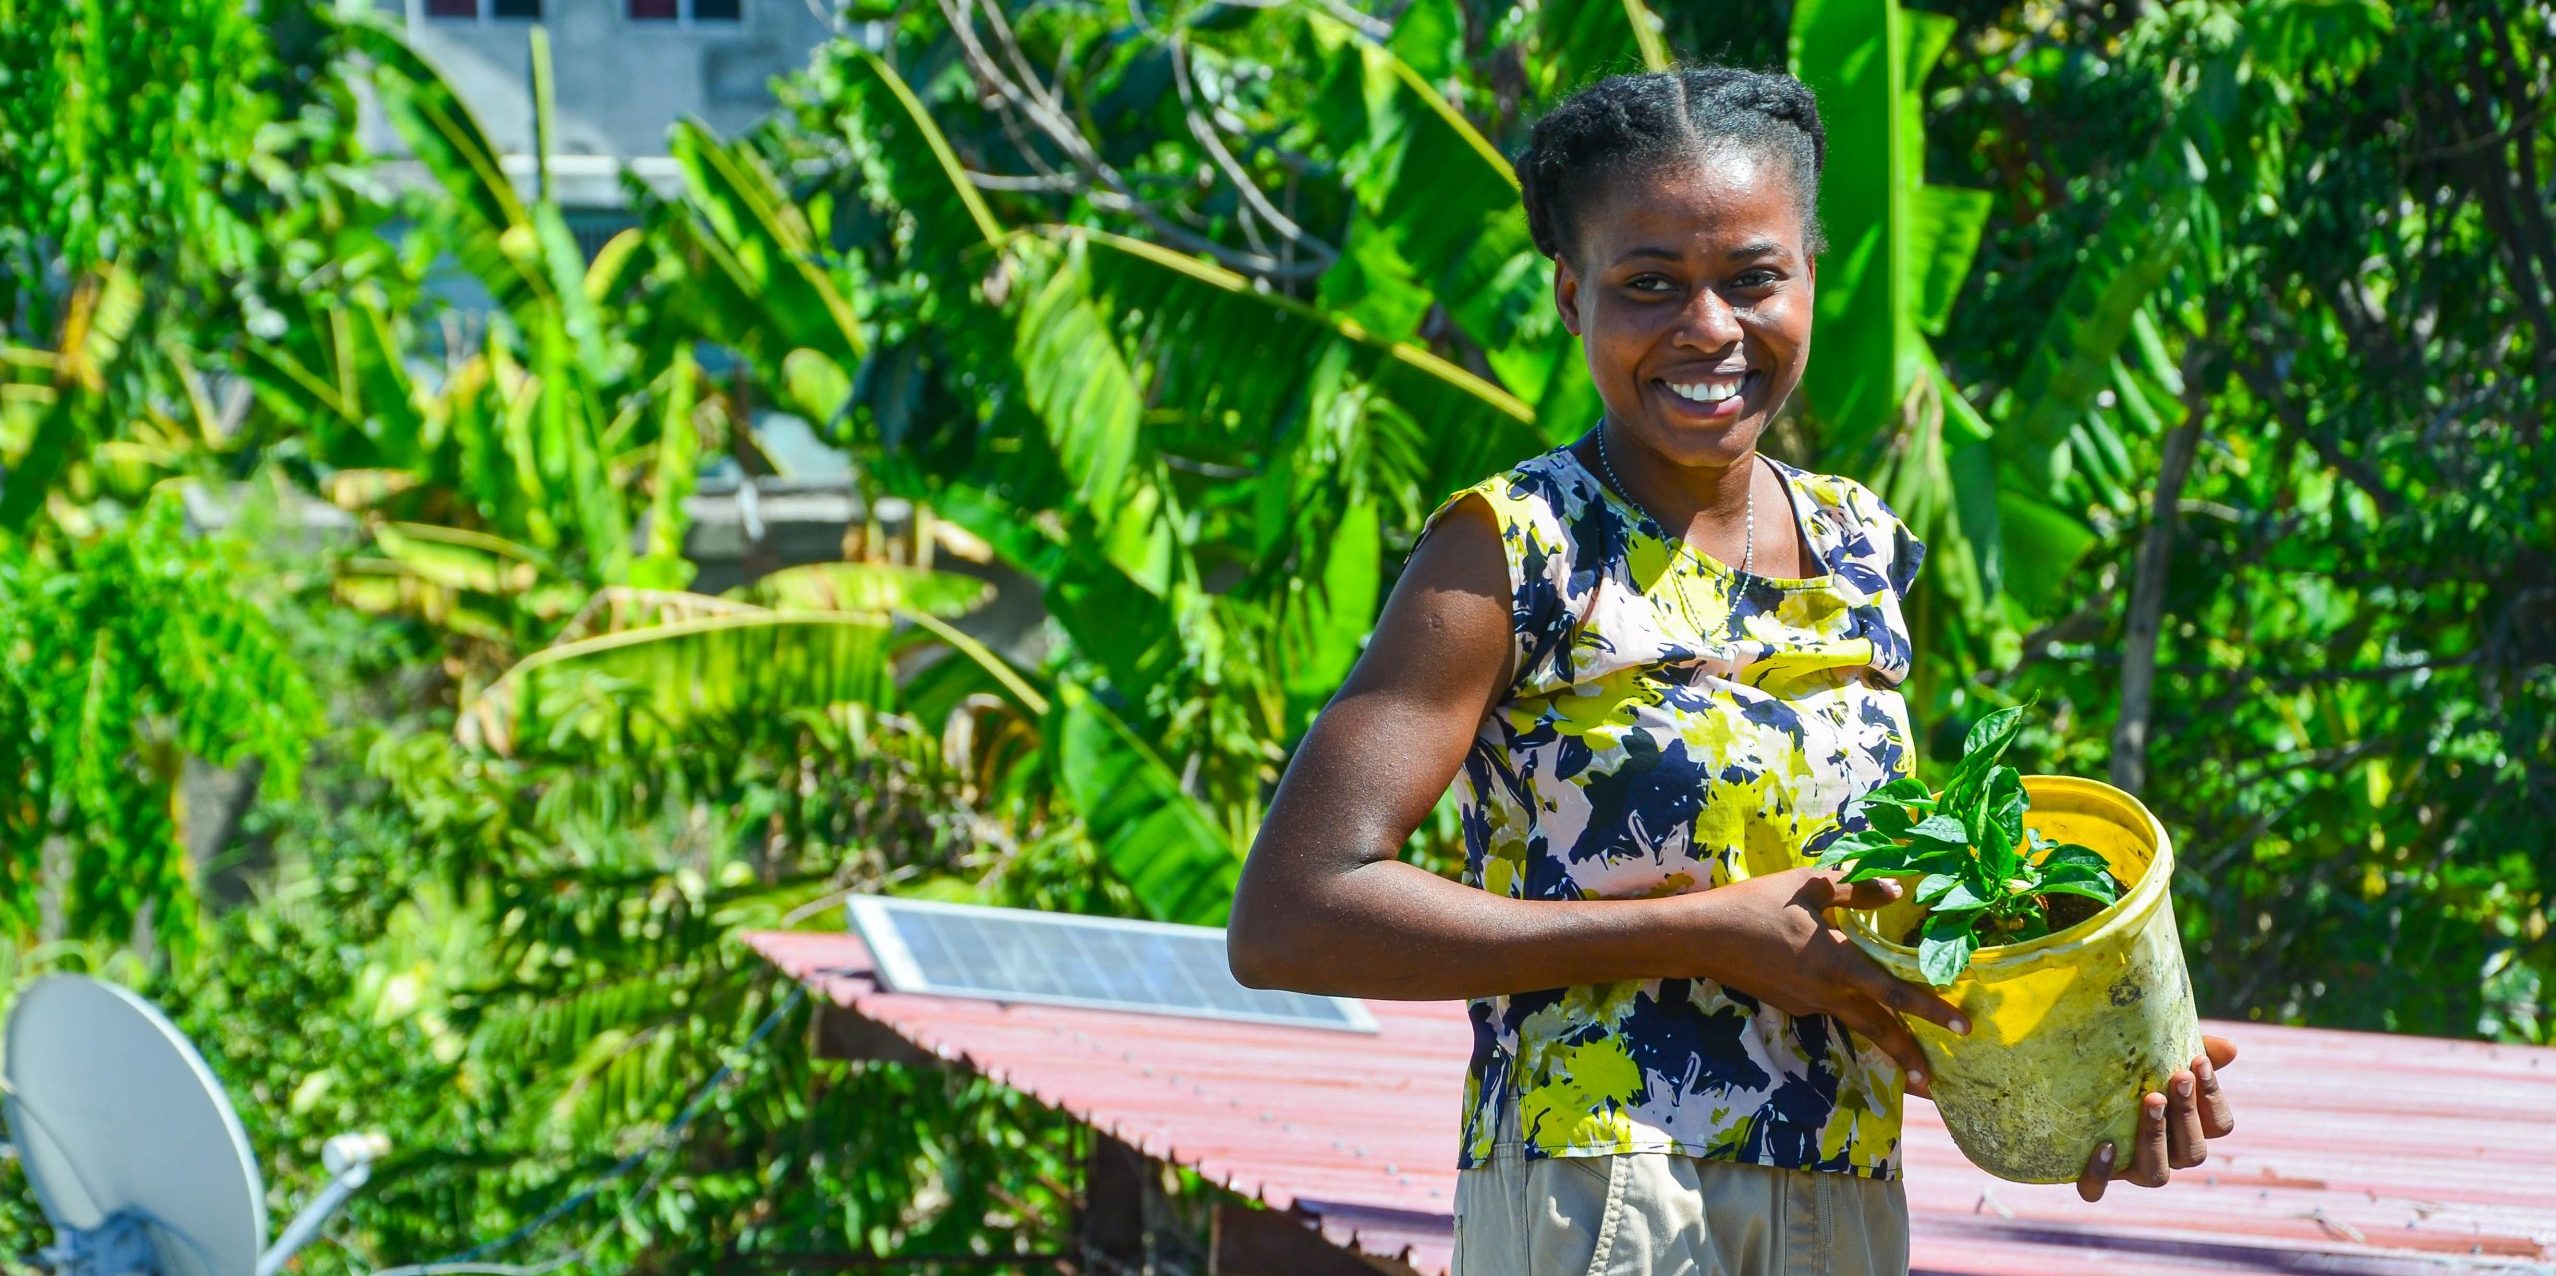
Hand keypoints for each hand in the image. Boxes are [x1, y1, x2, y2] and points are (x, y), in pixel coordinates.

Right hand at [1691, 867, 1969, 1098]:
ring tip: (1911, 1066)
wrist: (1704, 937)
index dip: (1931, 1010)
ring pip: (1857, 1024)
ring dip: (1886, 1045)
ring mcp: (1809, 1003)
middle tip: (1936, 1086)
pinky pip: (1831, 1009)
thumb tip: (1898, 890)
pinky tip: (1851, 1001)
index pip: (1894, 993)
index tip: (1964, 1028)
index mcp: (1838, 961)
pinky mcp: (1793, 1004)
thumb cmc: (1757, 904)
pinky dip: (1851, 1013)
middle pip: (1879, 1031)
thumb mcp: (1809, 886)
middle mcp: (1829, 991)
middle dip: (1909, 1058)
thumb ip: (1856, 888)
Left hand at [2076, 1036, 2237, 1200]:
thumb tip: (2230, 1048)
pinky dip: (2100, 1173)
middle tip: (2177, 1077)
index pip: (2218, 1126)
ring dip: (2156, 1137)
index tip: (2197, 1061)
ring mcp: (2129, 1169)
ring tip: (2150, 1101)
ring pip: (2157, 1174)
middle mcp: (2165, 1154)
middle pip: (2193, 1152)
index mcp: (2186, 1128)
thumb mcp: (2159, 1053)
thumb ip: (2194, 1048)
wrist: (2066, 1083)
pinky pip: (2096, 1189)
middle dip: (2188, 1113)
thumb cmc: (2127, 1069)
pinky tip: (2104, 1144)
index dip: (2212, 1097)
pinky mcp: (2091, 1177)